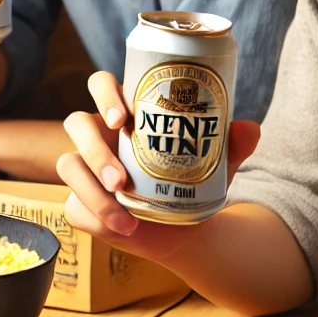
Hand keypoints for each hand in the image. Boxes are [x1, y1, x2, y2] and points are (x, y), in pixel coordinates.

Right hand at [56, 71, 260, 264]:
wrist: (187, 231)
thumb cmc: (193, 182)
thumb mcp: (215, 163)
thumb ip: (232, 144)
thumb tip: (250, 128)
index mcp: (124, 112)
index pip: (100, 85)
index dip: (104, 94)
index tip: (123, 118)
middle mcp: (99, 136)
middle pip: (76, 123)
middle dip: (94, 149)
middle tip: (120, 177)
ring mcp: (85, 169)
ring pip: (67, 164)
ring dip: (91, 187)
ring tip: (124, 207)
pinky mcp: (80, 201)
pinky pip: (74, 204)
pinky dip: (97, 215)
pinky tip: (123, 227)